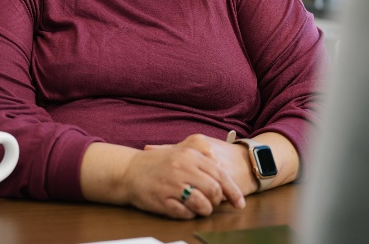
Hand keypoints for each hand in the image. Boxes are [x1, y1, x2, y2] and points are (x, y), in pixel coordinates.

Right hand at [124, 136, 244, 218]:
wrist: (129, 170)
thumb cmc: (158, 163)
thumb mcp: (182, 153)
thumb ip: (203, 162)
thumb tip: (225, 178)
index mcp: (191, 155)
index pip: (220, 175)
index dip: (233, 192)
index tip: (239, 203)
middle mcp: (183, 169)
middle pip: (214, 191)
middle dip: (217, 201)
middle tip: (212, 203)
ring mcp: (172, 185)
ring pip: (202, 204)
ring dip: (205, 210)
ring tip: (199, 208)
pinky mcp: (163, 200)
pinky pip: (185, 214)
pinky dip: (189, 214)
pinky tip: (185, 209)